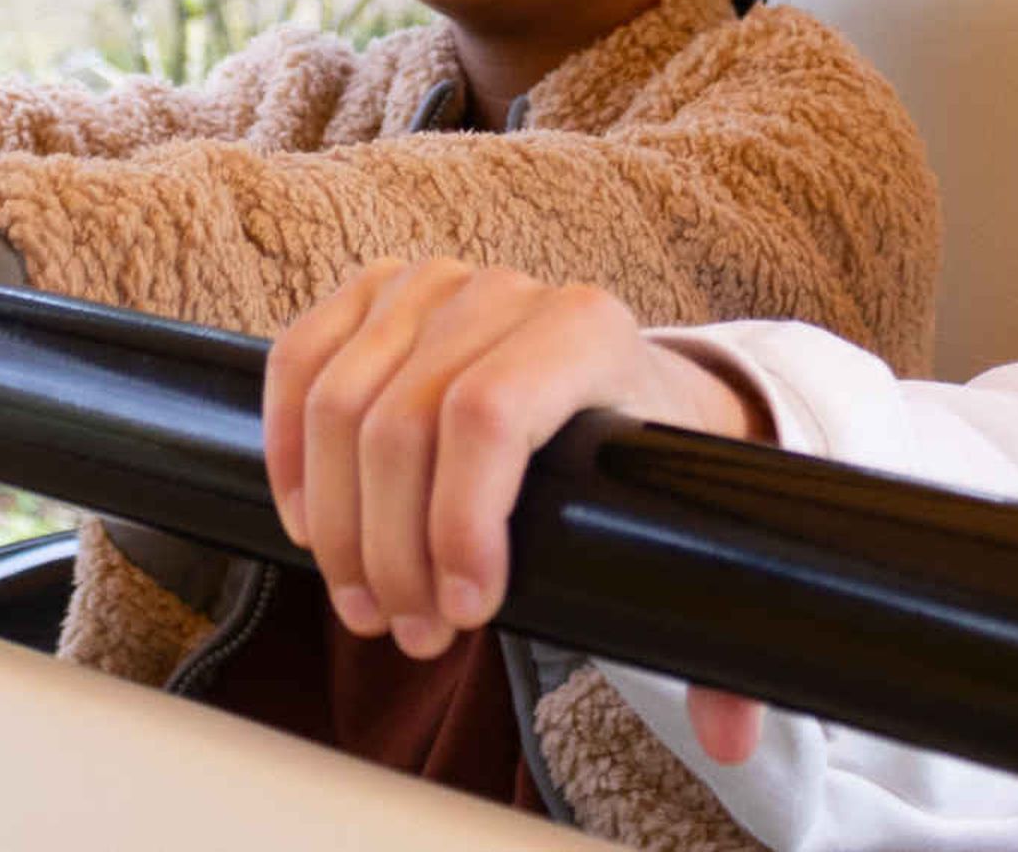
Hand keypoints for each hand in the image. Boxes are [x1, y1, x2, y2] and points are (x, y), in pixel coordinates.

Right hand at [264, 260, 761, 666]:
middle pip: (402, 423)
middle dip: (391, 551)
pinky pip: (299, 360)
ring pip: (342, 402)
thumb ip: (708, 623)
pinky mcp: (373, 292)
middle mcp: (506, 294)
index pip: (490, 415)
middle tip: (408, 632)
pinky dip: (288, 450)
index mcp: (587, 330)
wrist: (616, 377)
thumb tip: (729, 732)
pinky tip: (307, 523)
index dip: (456, 523)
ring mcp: (431, 284)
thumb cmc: (630, 453)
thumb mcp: (676, 512)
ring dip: (335, 522)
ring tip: (365, 598)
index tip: (464, 613)